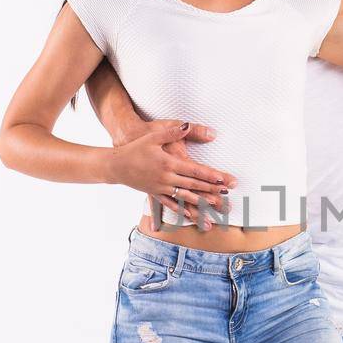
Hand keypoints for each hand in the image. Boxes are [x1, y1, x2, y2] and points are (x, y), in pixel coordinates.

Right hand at [108, 119, 235, 226]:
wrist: (116, 163)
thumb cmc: (136, 146)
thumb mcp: (155, 135)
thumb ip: (174, 131)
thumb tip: (189, 125)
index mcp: (169, 162)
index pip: (195, 170)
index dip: (211, 176)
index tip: (224, 180)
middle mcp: (166, 178)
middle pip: (193, 186)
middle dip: (211, 192)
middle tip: (227, 198)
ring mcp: (160, 188)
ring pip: (184, 198)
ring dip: (200, 206)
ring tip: (212, 213)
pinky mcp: (154, 193)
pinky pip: (170, 204)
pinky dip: (181, 211)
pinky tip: (190, 218)